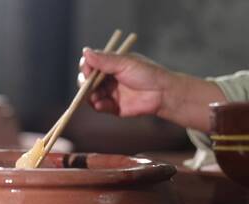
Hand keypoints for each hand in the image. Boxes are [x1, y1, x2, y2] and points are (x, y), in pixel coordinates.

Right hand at [79, 48, 225, 131]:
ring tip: (95, 97)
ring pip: (91, 94)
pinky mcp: (113, 106)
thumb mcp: (124, 63)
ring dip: (90, 96)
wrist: (162, 93)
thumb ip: (104, 60)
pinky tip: (101, 104)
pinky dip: (98, 105)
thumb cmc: (147, 74)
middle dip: (85, 84)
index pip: (90, 64)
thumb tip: (85, 51)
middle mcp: (108, 78)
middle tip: (88, 86)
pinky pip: (100, 106)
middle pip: (87, 80)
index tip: (87, 70)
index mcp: (110, 64)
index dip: (86, 67)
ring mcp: (110, 92)